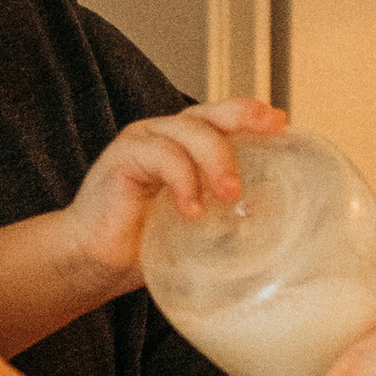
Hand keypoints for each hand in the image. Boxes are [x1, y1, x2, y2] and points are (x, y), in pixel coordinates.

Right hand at [58, 98, 287, 292]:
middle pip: (210, 113)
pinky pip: (162, 157)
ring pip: (190, 131)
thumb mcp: (200, 229)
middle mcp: (164, 136)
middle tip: (270, 136)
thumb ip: (230, 214)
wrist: (93, 263)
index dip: (251, 113)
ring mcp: (142, 142)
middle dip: (243, 119)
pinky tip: (192, 212)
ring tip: (231, 195)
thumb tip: (278, 216)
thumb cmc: (144, 246)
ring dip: (217, 160)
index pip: (223, 118)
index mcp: (185, 146)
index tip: (281, 123)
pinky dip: (184, 182)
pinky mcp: (122, 157)